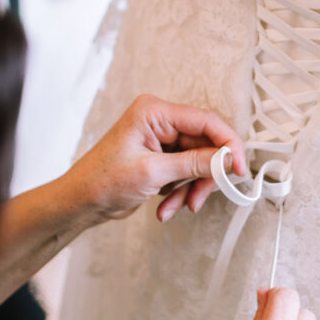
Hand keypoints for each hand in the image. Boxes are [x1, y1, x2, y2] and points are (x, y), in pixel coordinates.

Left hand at [66, 95, 246, 223]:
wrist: (80, 202)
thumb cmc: (102, 181)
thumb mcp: (153, 173)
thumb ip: (194, 164)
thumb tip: (228, 159)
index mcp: (155, 112)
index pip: (206, 121)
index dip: (228, 144)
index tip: (239, 168)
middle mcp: (161, 121)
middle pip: (205, 144)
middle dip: (205, 175)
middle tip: (201, 196)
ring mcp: (162, 140)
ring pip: (199, 162)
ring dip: (191, 188)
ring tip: (176, 206)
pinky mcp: (163, 157)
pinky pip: (187, 173)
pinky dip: (181, 192)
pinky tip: (166, 207)